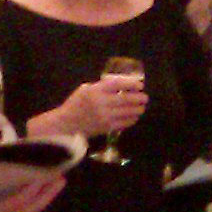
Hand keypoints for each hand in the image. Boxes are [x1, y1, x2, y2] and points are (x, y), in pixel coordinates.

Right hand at [31, 74, 145, 140]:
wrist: (66, 124)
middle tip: (145, 98)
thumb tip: (122, 85)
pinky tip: (134, 116)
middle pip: (126, 99)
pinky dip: (132, 119)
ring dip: (138, 109)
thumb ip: (101, 86)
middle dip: (139, 98)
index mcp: (95, 90)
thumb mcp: (85, 89)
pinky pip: (124, 123)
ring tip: (141, 107)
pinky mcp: (106, 127)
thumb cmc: (76, 104)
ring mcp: (104, 116)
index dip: (132, 84)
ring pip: (128, 112)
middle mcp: (101, 103)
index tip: (140, 85)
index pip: (118, 84)